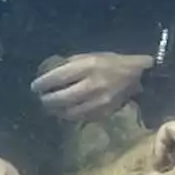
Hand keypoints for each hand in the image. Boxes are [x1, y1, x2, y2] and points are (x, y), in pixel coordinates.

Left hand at [31, 52, 153, 122]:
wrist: (138, 76)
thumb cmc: (111, 62)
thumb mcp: (90, 56)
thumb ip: (71, 64)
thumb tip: (49, 73)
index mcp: (88, 66)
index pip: (58, 77)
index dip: (43, 84)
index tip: (35, 87)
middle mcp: (93, 85)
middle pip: (61, 98)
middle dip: (47, 100)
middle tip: (42, 99)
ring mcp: (99, 101)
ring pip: (70, 112)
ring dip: (57, 111)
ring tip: (51, 108)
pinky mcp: (104, 113)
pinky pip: (81, 118)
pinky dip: (71, 116)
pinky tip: (66, 112)